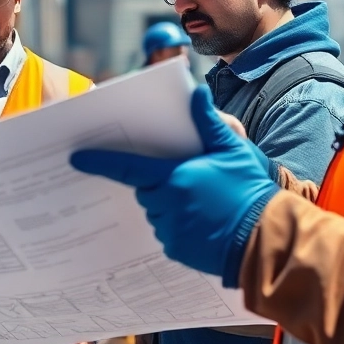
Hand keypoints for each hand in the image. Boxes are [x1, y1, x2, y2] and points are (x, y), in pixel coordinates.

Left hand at [70, 85, 277, 284]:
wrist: (266, 237)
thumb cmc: (250, 189)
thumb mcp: (232, 149)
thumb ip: (208, 122)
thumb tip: (196, 93)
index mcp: (173, 177)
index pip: (127, 167)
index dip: (100, 162)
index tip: (76, 158)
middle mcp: (165, 205)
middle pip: (146, 189)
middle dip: (158, 182)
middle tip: (186, 177)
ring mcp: (170, 231)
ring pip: (156, 211)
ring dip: (169, 204)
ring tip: (202, 201)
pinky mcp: (176, 250)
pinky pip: (167, 233)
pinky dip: (178, 226)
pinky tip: (203, 222)